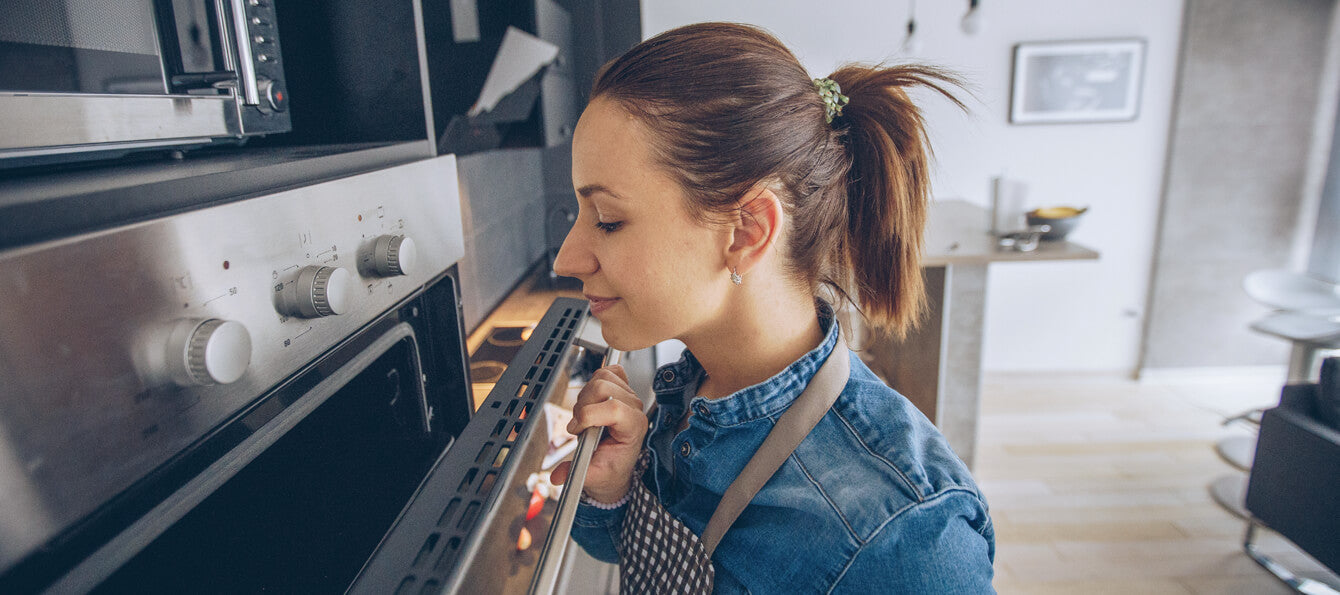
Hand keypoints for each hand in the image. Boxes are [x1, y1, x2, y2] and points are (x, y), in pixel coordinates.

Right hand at [549, 365, 645, 503]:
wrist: (616, 464)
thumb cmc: (610, 468)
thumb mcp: (594, 477)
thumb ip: (576, 474)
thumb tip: (557, 476)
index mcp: (634, 427)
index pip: (613, 408)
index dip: (588, 416)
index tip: (577, 430)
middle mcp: (634, 407)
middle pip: (603, 388)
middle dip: (583, 406)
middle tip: (578, 425)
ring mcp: (628, 395)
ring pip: (602, 377)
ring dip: (585, 396)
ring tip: (584, 415)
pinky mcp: (621, 387)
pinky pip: (608, 371)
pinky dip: (594, 380)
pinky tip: (592, 401)